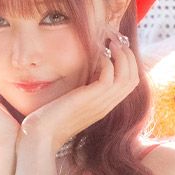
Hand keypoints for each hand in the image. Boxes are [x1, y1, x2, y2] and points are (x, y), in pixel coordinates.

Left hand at [18, 27, 139, 151]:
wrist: (41, 134)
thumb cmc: (51, 117)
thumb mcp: (73, 99)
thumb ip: (84, 88)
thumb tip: (89, 68)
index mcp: (105, 105)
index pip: (130, 83)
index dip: (129, 62)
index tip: (117, 47)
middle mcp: (107, 105)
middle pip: (133, 78)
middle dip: (129, 55)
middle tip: (116, 40)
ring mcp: (101, 103)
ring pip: (127, 76)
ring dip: (122, 55)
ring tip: (111, 42)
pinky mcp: (91, 99)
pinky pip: (110, 77)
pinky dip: (107, 62)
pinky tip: (97, 55)